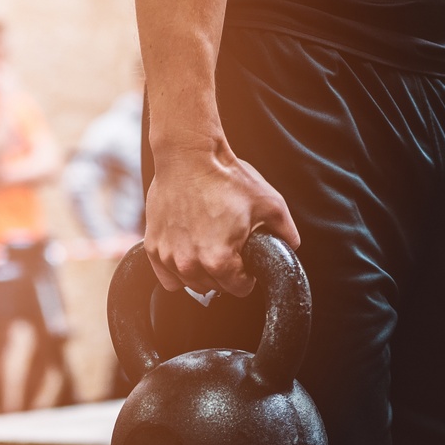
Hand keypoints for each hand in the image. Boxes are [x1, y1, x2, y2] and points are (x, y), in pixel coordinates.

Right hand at [144, 141, 298, 296]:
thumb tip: (291, 246)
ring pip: (190, 283)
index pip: (239, 289)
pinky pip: (166, 277)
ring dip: (202, 272)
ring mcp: (168, 257)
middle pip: (214, 287)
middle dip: (225, 273)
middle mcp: (190, 264)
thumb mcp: (269, 203)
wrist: (188, 155)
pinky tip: (188, 253)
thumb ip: (285, 231)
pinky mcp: (153, 246)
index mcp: (219, 260)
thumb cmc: (224, 176)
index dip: (248, 277)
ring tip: (208, 247)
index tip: (246, 264)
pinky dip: (177, 271)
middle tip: (229, 249)